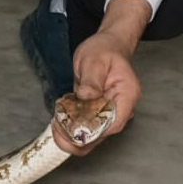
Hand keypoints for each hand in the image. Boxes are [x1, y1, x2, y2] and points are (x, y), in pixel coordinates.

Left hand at [51, 0, 147, 155]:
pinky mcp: (97, 112)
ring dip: (72, 133)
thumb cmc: (105, 50)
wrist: (106, 46)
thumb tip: (86, 96)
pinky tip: (59, 120)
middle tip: (57, 130)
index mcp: (126, 96)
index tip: (72, 132)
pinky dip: (71, 126)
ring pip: (92, 133)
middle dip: (78, 137)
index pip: (113, 124)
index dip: (92, 133)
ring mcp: (109, 112)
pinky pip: (85, 125)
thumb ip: (91, 79)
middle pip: (101, 134)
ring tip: (56, 124)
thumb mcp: (95, 60)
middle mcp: (120, 108)